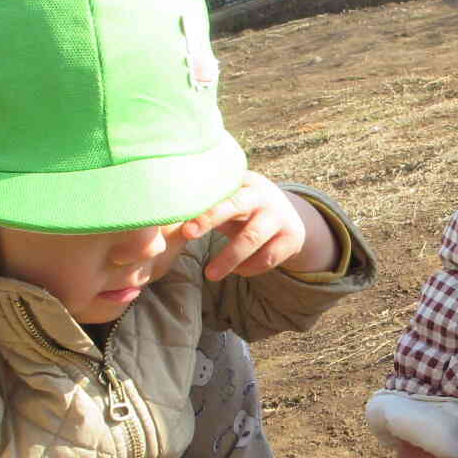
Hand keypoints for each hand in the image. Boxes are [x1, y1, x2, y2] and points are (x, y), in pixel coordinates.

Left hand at [181, 174, 334, 279]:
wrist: (291, 218)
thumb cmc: (245, 210)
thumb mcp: (232, 199)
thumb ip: (209, 201)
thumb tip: (165, 207)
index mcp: (243, 182)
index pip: (220, 189)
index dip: (200, 201)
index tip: (181, 216)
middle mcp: (263, 196)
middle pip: (236, 206)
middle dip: (209, 219)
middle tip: (187, 233)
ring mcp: (280, 217)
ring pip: (251, 238)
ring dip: (228, 258)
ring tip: (210, 275)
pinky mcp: (292, 238)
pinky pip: (267, 258)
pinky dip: (249, 267)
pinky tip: (237, 271)